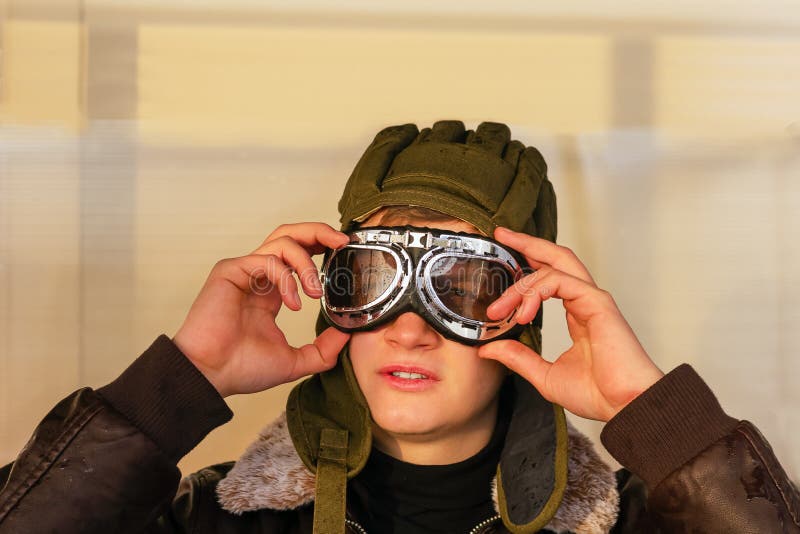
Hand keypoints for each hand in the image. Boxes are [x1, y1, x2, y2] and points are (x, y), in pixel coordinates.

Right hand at [172, 223, 350, 397]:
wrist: (211, 375)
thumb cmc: (241, 368)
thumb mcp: (294, 360)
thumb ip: (322, 349)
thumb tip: (346, 335)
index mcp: (273, 291)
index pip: (300, 255)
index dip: (322, 247)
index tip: (344, 252)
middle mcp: (259, 276)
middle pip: (292, 235)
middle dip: (319, 232)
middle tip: (341, 242)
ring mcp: (244, 270)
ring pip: (282, 240)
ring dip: (306, 262)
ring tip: (315, 292)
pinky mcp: (230, 270)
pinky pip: (267, 260)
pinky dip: (287, 278)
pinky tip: (293, 303)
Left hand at [478, 227, 663, 420]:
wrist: (626, 406)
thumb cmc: (598, 394)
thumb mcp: (545, 375)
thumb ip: (518, 358)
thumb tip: (488, 348)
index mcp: (577, 312)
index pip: (549, 275)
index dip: (528, 262)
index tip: (502, 259)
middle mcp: (585, 300)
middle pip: (556, 257)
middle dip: (527, 243)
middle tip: (501, 234)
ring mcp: (593, 299)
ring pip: (554, 266)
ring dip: (521, 282)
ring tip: (499, 306)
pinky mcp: (597, 302)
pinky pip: (560, 282)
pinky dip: (536, 292)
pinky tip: (523, 314)